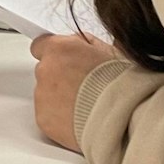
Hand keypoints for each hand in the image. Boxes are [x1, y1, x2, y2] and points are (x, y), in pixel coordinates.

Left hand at [30, 33, 121, 153]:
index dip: (55, 55)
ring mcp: (41, 95)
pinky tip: (81, 120)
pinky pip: (48, 115)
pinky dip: (60, 119)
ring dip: (60, 99)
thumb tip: (79, 44)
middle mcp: (45, 70)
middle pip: (45, 71)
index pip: (41, 46)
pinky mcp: (43, 119)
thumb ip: (86, 44)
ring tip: (86, 107)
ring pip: (46, 95)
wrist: (122, 118)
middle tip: (83, 89)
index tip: (64, 62)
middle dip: (60, 78)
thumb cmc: (121, 85)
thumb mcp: (110, 52)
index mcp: (59, 49)